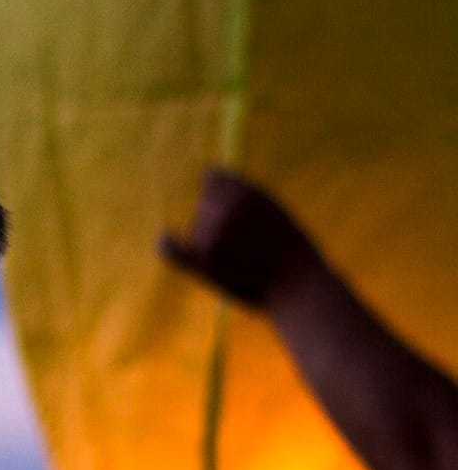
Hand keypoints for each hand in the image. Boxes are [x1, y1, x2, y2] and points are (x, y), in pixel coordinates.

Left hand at [160, 168, 317, 309]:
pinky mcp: (204, 261)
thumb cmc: (294, 255)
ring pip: (198, 231)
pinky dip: (168, 246)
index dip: (217, 191)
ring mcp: (213, 232)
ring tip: (245, 262)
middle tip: (248, 244)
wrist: (302, 291)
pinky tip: (166, 238)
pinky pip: (171, 249)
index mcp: (247, 190)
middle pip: (204, 205)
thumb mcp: (275, 212)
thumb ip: (243, 197)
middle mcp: (227, 207)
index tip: (227, 205)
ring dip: (212, 244)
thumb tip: (209, 179)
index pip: (212, 178)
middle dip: (216, 220)